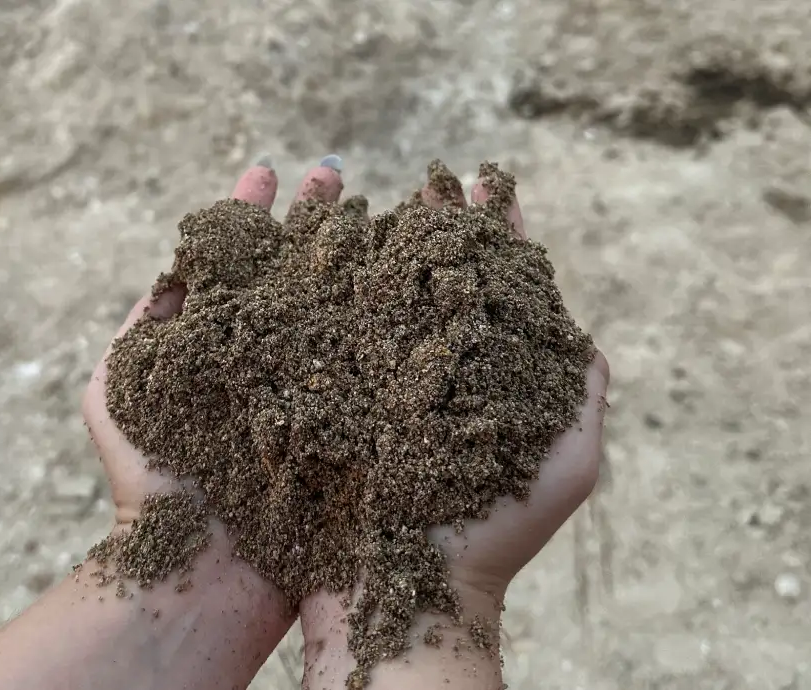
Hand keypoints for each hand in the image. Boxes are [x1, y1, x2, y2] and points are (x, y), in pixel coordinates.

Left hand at [79, 155, 346, 688]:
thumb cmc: (150, 481)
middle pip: (294, 272)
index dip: (250, 215)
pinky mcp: (345, 421)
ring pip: (337, 304)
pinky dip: (387, 314)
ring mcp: (308, 388)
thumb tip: (176, 267)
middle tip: (335, 172)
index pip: (237, 262)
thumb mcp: (119, 386)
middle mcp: (266, 359)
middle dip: (314, 220)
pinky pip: (368, 357)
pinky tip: (411, 276)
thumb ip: (146, 321)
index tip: (267, 170)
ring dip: (357, 253)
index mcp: (215, 344)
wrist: (201, 570)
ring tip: (383, 203)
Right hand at [299, 177, 610, 688]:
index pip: (497, 294)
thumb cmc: (488, 539)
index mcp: (489, 385)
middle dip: (435, 234)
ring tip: (369, 199)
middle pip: (436, 289)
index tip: (490, 185)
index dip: (497, 239)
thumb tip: (584, 334)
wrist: (400, 602)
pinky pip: (322, 342)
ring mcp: (376, 396)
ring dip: (373, 252)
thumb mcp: (565, 466)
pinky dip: (319, 297)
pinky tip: (310, 257)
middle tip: (432, 178)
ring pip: (375, 306)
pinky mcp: (326, 414)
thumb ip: (583, 393)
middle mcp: (432, 383)